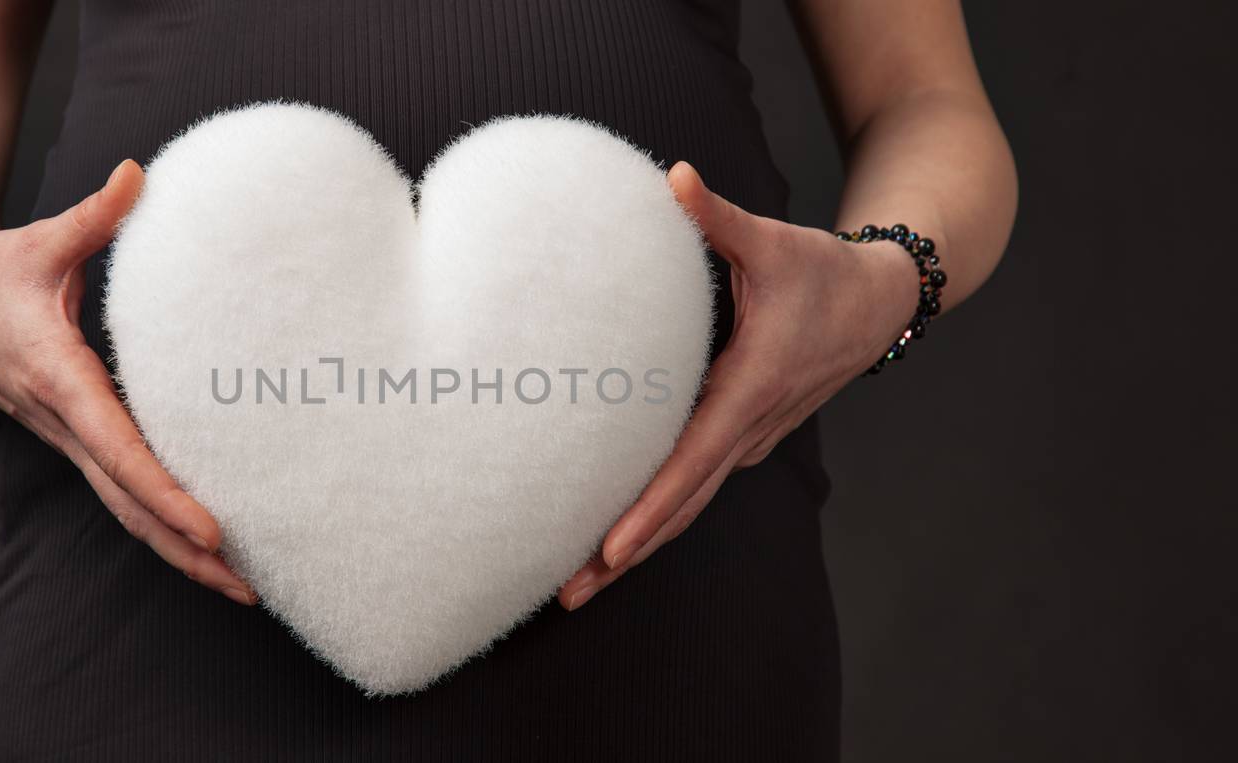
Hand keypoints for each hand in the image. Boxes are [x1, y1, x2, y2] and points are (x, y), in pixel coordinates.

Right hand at [0, 160, 255, 604]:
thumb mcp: (37, 242)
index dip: (164, 491)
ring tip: (239, 587)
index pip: (117, 448)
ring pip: (124, 509)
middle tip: (247, 589)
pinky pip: (119, 492)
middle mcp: (62, 422)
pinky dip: (159, 525)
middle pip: (128, 503)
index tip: (210, 529)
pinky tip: (201, 546)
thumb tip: (137, 173)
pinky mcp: (72, 439)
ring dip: (177, 552)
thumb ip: (92, 216)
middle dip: (185, 550)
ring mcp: (65, 438)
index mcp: (57, 378)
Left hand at [558, 161, 921, 610]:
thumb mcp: (773, 241)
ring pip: (686, 505)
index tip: (607, 550)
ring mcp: (749, 440)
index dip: (648, 508)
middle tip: (565, 595)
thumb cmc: (824, 270)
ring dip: (636, 546)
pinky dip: (656, 516)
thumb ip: (717, 215)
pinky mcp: (744, 438)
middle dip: (623, 556)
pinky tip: (614, 534)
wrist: (882, 301)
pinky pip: (693, 487)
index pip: (690, 462)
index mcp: (751, 389)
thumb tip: (672, 176)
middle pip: (680, 507)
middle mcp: (749, 429)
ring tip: (577, 585)